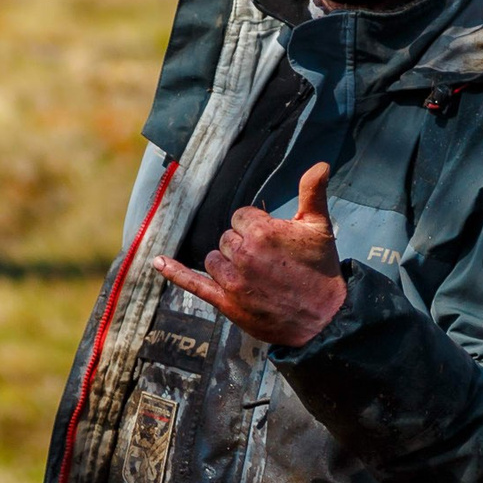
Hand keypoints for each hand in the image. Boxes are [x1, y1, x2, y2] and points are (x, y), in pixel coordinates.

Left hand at [154, 163, 346, 347]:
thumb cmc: (322, 270)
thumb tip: (320, 164)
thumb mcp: (320, 227)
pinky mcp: (226, 303)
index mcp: (262, 232)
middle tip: (270, 261)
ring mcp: (232, 280)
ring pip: (214, 259)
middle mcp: (243, 255)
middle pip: (227, 238)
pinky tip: (158, 262)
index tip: (274, 240)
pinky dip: (174, 273)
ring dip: (228, 263)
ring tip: (255, 275)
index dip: (257, 226)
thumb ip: (313, 192)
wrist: (324, 318)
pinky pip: (193, 283)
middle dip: (244, 245)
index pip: (241, 217)